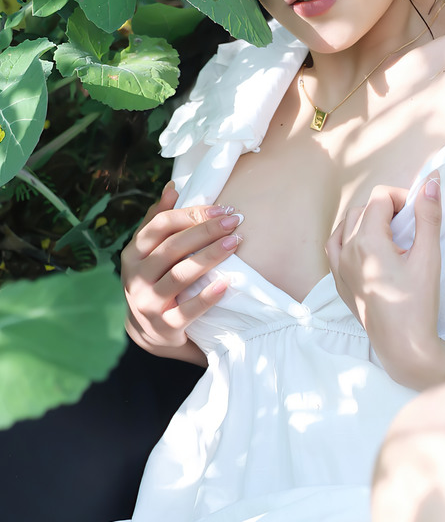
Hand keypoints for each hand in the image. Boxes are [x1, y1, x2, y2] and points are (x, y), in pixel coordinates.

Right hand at [121, 182, 241, 355]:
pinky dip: (207, 296)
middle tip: (234, 222)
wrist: (150, 333)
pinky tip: (226, 284)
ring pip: (180, 276)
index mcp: (133, 254)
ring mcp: (148, 303)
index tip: (221, 210)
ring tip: (235, 243)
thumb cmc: (156, 283)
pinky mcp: (164, 326)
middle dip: (205, 232)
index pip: (160, 226)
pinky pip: (188, 310)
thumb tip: (173, 187)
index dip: (190, 214)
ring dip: (209, 257)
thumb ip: (159, 222)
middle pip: (172, 248)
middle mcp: (136, 277)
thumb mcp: (150, 255)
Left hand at [325, 173, 443, 387]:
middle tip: (410, 226)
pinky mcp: (340, 282)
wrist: (403, 344)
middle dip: (387, 208)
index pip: (381, 196)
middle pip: (363, 208)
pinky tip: (366, 248)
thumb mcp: (428, 257)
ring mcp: (339, 267)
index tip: (419, 213)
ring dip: (367, 221)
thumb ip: (428, 216)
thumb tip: (431, 182)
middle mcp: (347, 250)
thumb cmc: (418, 303)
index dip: (403, 197)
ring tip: (391, 236)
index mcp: (368, 241)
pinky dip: (349, 238)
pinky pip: (335, 247)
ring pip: (347, 225)